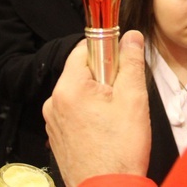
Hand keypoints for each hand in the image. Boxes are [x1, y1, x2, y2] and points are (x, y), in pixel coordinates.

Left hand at [43, 31, 150, 185]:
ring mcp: (53, 121)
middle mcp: (54, 102)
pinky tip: (106, 131)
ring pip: (79, 93)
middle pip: (81, 72)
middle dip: (105, 77)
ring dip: (98, 97)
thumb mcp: (133, 98)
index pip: (83, 49)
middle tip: (124, 96)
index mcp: (69, 87)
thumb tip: (131, 36)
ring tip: (116, 118)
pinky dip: (89, 115)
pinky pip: (74, 113)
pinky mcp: (58, 136)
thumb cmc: (120, 150)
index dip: (107, 51)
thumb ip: (131, 62)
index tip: (122, 64)